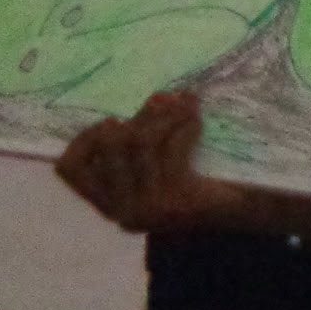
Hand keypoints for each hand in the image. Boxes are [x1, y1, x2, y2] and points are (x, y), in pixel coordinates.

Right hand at [56, 91, 251, 234]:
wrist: (240, 213)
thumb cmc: (197, 184)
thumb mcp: (160, 168)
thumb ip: (145, 140)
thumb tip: (158, 96)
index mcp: (109, 203)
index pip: (70, 169)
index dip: (84, 138)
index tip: (113, 121)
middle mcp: (122, 210)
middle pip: (111, 146)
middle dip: (138, 117)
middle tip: (161, 101)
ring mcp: (148, 208)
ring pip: (142, 142)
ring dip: (166, 115)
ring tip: (184, 103)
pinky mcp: (176, 201)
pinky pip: (171, 149)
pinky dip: (184, 126)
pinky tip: (196, 119)